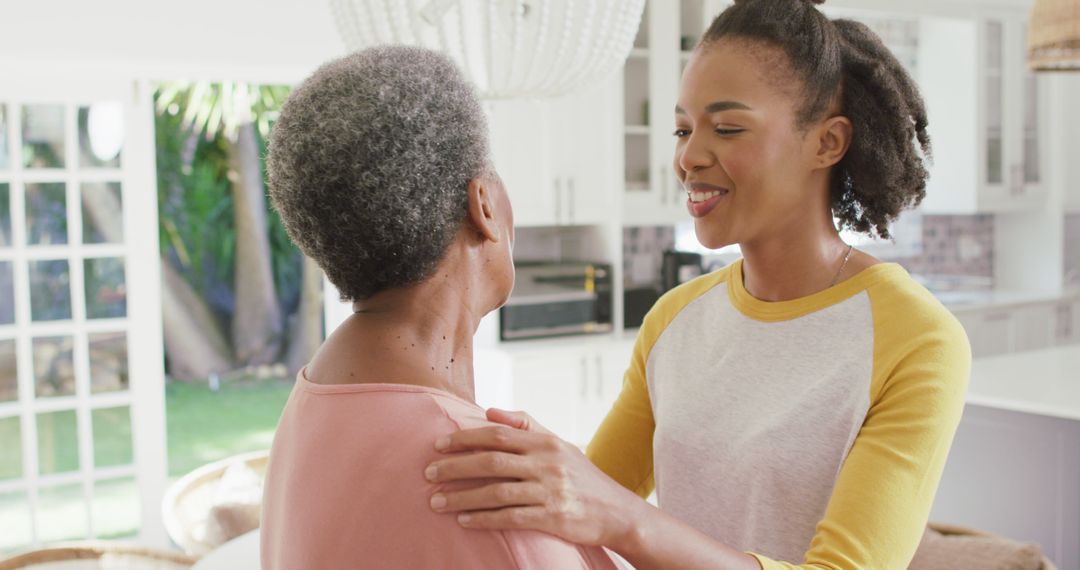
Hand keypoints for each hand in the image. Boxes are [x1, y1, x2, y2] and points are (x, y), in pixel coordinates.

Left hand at [424, 409, 644, 548]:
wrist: (618, 512)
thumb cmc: (583, 478)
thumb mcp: (560, 445)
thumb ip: (526, 426)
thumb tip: (490, 412)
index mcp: (545, 442)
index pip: (497, 434)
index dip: (464, 438)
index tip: (438, 445)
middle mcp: (547, 463)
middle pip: (491, 461)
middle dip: (455, 467)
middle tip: (428, 473)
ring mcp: (550, 491)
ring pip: (496, 491)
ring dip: (462, 497)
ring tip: (437, 502)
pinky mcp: (553, 517)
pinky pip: (510, 517)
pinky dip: (484, 519)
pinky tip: (464, 521)